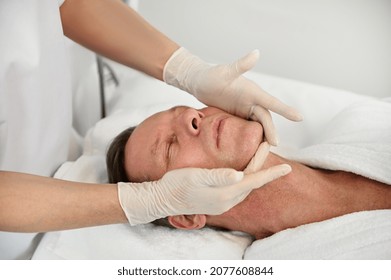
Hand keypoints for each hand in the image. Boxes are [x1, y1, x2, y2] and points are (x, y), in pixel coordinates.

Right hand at [118, 165, 290, 224]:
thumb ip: (219, 177)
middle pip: (252, 181)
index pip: (254, 181)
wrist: (164, 199)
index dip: (271, 173)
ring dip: (255, 171)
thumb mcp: (196, 177)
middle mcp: (228, 201)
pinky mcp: (218, 201)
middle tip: (267, 145)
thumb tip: (239, 175)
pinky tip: (246, 170)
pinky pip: (239, 189)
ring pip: (246, 185)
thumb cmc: (178, 185)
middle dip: (262, 165)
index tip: (287, 167)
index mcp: (225, 194)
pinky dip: (246, 177)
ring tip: (259, 154)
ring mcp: (223, 203)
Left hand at [163, 48, 301, 144]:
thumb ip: (241, 65)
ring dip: (263, 137)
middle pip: (265, 119)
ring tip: (263, 152)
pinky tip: (251, 149)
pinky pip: (247, 129)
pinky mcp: (238, 117)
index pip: (271, 103)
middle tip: (274, 145)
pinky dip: (252, 138)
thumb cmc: (212, 75)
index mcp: (253, 92)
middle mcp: (252, 102)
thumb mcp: (226, 71)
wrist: (200, 83)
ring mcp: (245, 110)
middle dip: (271, 131)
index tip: (300, 118)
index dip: (285, 110)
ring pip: (258, 126)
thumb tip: (256, 52)